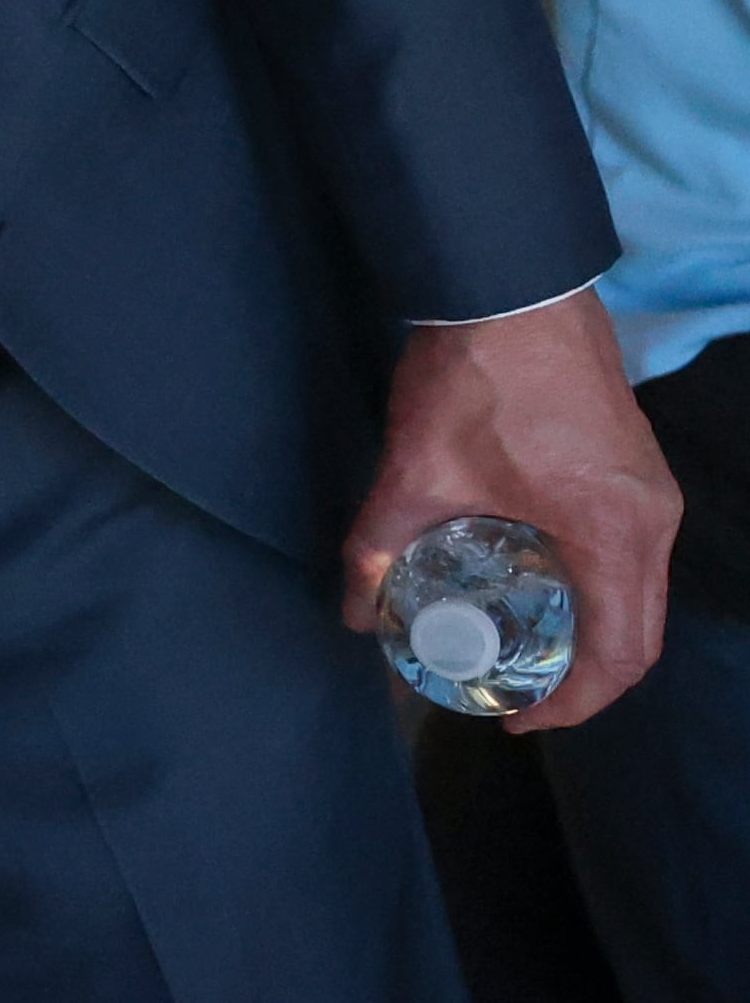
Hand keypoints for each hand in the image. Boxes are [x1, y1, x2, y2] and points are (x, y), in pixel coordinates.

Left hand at [345, 293, 679, 729]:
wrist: (512, 284)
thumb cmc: (476, 379)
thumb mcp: (415, 472)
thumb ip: (378, 546)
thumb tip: (351, 611)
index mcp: (614, 534)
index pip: (620, 654)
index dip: (573, 703)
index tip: (518, 718)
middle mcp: (652, 520)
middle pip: (638, 633)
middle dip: (584, 677)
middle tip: (518, 693)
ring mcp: (652, 491)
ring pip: (638, 593)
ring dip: (591, 630)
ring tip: (525, 648)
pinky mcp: (636, 467)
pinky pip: (630, 553)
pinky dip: (595, 585)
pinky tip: (537, 584)